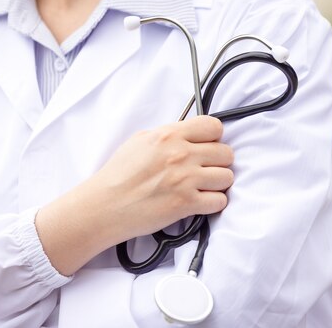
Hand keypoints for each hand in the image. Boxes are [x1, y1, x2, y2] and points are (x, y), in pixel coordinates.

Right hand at [35, 116, 233, 274]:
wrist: (105, 205)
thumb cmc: (118, 175)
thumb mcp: (140, 141)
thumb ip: (167, 135)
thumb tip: (187, 135)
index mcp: (169, 135)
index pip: (213, 126)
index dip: (214, 137)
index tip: (208, 145)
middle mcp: (181, 154)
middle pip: (225, 153)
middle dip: (218, 162)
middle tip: (205, 169)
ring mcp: (186, 179)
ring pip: (226, 177)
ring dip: (217, 183)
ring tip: (203, 187)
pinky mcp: (186, 204)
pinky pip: (219, 201)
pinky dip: (213, 203)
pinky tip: (200, 202)